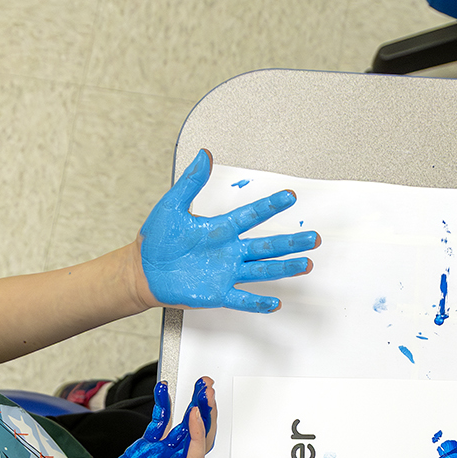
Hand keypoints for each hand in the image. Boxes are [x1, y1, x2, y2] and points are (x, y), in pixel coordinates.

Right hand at [82, 377, 216, 457]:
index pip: (192, 455)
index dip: (196, 434)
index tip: (194, 413)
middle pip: (196, 437)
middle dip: (205, 413)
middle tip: (207, 389)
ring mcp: (157, 455)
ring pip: (182, 426)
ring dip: (192, 405)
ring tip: (198, 384)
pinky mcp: (144, 449)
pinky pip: (158, 424)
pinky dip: (162, 406)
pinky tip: (162, 390)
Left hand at [138, 150, 319, 312]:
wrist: (143, 270)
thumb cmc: (157, 239)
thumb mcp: (173, 205)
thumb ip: (191, 182)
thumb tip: (204, 155)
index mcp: (220, 228)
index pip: (251, 215)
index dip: (270, 206)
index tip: (289, 197)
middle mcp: (229, 250)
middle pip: (267, 245)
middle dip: (291, 242)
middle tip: (313, 238)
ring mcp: (226, 272)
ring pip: (262, 269)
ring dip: (284, 267)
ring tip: (306, 264)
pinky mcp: (217, 293)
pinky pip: (242, 299)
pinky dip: (258, 302)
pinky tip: (274, 302)